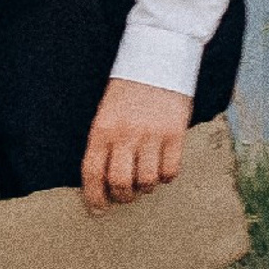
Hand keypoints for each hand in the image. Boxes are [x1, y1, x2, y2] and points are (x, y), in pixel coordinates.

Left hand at [81, 78, 192, 213]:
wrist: (157, 58)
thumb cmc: (129, 88)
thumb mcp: (107, 112)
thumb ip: (105, 143)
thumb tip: (105, 181)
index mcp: (102, 128)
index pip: (93, 172)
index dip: (94, 197)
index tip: (98, 210)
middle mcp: (125, 134)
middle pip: (120, 183)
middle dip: (123, 197)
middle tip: (126, 195)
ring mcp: (151, 134)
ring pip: (147, 181)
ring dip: (146, 186)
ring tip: (146, 176)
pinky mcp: (175, 133)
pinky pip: (171, 171)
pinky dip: (167, 176)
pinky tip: (164, 166)